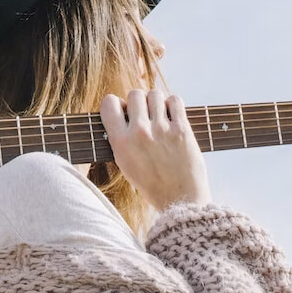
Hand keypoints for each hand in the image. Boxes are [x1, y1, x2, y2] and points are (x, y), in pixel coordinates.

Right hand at [99, 89, 211, 209]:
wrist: (179, 199)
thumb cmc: (152, 183)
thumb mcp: (125, 163)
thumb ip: (120, 138)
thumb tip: (123, 111)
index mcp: (121, 142)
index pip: (109, 103)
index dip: (116, 103)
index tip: (124, 111)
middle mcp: (139, 133)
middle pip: (135, 94)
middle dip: (139, 101)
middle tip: (145, 114)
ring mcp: (161, 129)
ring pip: (154, 93)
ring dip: (157, 101)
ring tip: (160, 115)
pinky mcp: (182, 129)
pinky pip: (175, 100)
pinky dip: (173, 104)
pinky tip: (172, 116)